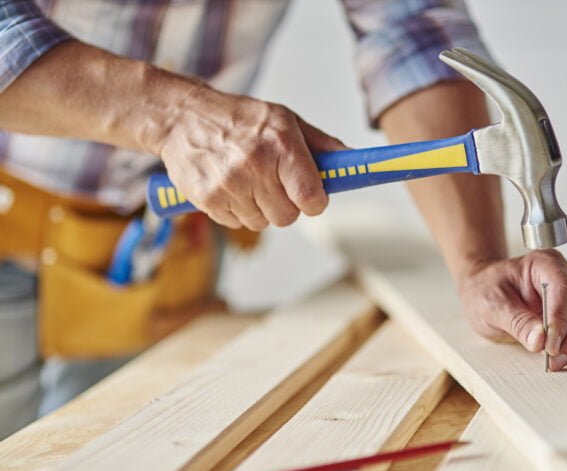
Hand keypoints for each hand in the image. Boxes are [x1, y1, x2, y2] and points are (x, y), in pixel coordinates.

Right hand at [159, 85, 344, 229]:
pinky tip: (230, 186)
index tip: (312, 197)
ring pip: (263, 223)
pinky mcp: (208, 199)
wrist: (182, 118)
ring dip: (260, 209)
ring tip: (248, 180)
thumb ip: (320, 144)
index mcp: (280, 144)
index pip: (311, 197)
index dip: (315, 202)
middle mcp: (255, 165)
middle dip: (287, 204)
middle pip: (288, 216)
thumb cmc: (239, 119)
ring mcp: (229, 185)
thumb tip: (350, 160)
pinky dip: (238, 211)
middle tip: (274, 183)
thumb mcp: (284, 120)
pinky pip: (237, 223)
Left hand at [458, 250, 566, 370]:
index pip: (565, 290)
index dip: (561, 321)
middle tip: (552, 360)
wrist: (483, 292)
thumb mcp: (490, 306)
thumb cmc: (485, 291)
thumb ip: (516, 321)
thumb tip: (540, 339)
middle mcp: (566, 274)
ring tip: (558, 359)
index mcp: (544, 263)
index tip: (550, 346)